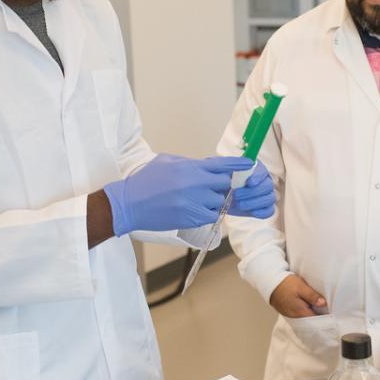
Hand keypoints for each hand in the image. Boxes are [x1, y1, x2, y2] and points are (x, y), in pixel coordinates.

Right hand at [103, 154, 252, 235]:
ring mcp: (194, 202)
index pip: (223, 164)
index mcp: (190, 167)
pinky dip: (207, 213)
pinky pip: (211, 215)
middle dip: (221, 186)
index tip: (249, 165)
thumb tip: (208, 164)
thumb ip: (191, 163)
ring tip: (195, 199)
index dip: (238, 164)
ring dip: (213, 201)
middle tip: (212, 187)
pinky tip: (193, 209)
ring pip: (219, 201)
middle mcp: (195, 184)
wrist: (130, 204)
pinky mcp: (191, 218)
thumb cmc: (146, 181)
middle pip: (224, 184)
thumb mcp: (168, 162)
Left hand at [228, 160, 274, 218]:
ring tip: (240, 204)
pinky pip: (269, 211)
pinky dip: (261, 212)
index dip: (258, 177)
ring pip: (269, 199)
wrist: (220, 197)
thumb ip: (233, 165)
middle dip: (252, 192)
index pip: (263, 171)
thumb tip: (242, 162)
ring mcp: (266, 195)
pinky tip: (251, 211)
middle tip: (236, 195)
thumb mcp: (224, 171)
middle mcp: (264, 181)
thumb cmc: (224, 182)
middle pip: (267, 186)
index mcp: (257, 169)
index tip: (249, 182)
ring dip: (254, 202)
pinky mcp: (264, 208)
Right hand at [269, 274, 326, 317]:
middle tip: (328, 312)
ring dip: (311, 314)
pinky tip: (308, 307)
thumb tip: (323, 303)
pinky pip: (299, 315)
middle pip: (311, 320)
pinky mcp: (287, 312)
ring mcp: (291, 315)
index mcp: (301, 312)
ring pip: (305, 318)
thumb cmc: (286, 284)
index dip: (325, 318)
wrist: (270, 282)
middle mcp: (295, 316)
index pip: (316, 320)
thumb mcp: (301, 287)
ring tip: (319, 309)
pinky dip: (304, 312)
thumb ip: (312, 296)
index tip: (332, 315)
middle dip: (319, 317)